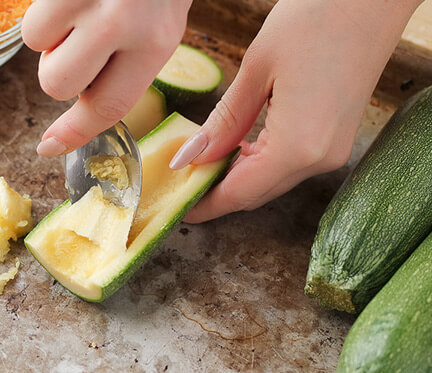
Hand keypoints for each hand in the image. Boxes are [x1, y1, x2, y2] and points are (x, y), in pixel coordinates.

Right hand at [22, 0, 191, 156]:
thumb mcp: (159, 33)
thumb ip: (124, 74)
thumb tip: (76, 110)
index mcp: (155, 44)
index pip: (107, 107)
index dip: (74, 133)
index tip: (49, 146)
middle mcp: (121, 21)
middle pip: (57, 84)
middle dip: (61, 72)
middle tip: (82, 47)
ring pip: (36, 45)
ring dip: (51, 35)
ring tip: (81, 10)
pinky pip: (32, 17)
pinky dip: (47, 12)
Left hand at [169, 0, 422, 222]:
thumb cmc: (316, 20)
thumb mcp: (255, 70)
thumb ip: (223, 122)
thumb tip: (190, 157)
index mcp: (297, 147)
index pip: (239, 194)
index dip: (205, 204)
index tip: (179, 208)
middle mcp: (319, 159)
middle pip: (256, 193)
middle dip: (217, 193)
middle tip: (184, 182)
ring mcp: (332, 152)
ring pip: (272, 181)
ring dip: (237, 178)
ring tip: (204, 163)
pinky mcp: (336, 139)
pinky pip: (289, 164)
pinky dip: (260, 164)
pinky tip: (238, 148)